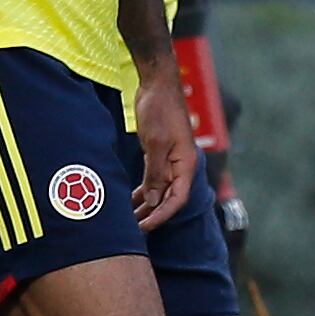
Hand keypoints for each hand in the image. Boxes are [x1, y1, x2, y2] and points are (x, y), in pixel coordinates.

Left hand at [129, 55, 196, 227]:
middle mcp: (180, 167)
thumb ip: (155, 172)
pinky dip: (143, 190)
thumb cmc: (160, 111)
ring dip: (146, 205)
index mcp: (186, 166)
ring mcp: (170, 161)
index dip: (162, 215)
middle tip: (132, 230)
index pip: (177, 199)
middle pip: (168, 198)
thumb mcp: (156, 143)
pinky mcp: (158, 155)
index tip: (145, 227)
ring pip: (159, 190)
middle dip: (152, 215)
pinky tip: (130, 201)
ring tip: (129, 220)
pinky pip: (152, 179)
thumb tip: (153, 199)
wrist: (157, 85)